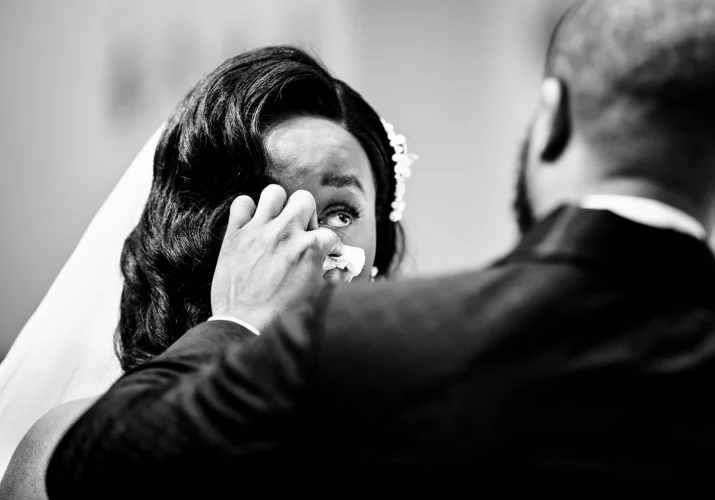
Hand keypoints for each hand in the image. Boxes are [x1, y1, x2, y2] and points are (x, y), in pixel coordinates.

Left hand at [210, 185, 342, 330]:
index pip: (330, 235)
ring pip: (273, 193)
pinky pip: (241, 203)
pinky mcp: (236, 235)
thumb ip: (333, 279)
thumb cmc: (283, 315)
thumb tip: (342, 270)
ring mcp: (259, 231)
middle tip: (301, 232)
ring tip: (276, 222)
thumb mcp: (318, 297)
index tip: (327, 253)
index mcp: (309, 248)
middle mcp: (286, 233)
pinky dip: (246, 211)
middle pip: (304, 199)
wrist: (246, 325)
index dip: (331, 246)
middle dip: (307, 215)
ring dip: (277, 206)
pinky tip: (252, 226)